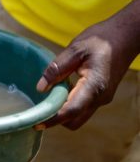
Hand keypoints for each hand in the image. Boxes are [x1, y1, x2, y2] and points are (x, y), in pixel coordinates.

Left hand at [35, 9, 139, 129]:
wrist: (125, 38)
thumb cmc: (101, 40)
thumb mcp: (75, 49)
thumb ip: (57, 68)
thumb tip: (41, 88)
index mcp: (94, 85)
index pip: (71, 110)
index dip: (53, 119)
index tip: (36, 123)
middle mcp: (100, 98)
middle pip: (75, 120)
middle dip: (56, 120)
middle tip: (38, 111)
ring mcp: (102, 99)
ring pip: (79, 116)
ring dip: (63, 113)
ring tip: (48, 99)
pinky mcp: (101, 96)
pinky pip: (83, 108)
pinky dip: (70, 105)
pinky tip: (60, 91)